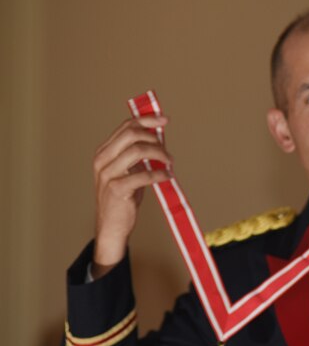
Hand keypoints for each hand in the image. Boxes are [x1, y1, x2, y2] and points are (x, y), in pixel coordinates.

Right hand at [91, 116, 171, 277]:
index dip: (147, 120)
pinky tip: (167, 176)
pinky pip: (143, 175)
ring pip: (138, 151)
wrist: (112, 226)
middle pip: (131, 134)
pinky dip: (159, 174)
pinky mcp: (117, 189)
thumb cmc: (124, 197)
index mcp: (104, 152)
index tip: (164, 119)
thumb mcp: (130, 170)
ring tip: (169, 164)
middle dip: (155, 138)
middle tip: (167, 152)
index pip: (126, 127)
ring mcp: (108, 174)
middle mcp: (103, 160)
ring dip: (160, 155)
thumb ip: (140, 154)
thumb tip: (160, 136)